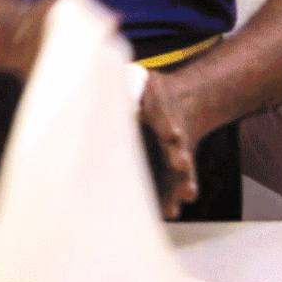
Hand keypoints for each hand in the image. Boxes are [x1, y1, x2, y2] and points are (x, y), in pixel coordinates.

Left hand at [138, 70, 198, 219]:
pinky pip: (179, 182)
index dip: (166, 124)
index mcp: (160, 108)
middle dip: (178, 154)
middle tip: (181, 162)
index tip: (173, 134)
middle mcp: (171, 132)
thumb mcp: (141, 82)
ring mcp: (177, 150)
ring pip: (181, 168)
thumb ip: (125, 86)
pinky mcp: (177, 166)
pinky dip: (175, 194)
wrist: (187, 100)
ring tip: (184, 195)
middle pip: (176, 144)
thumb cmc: (152, 93)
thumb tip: (93, 70)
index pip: (163, 116)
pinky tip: (172, 211)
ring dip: (180, 182)